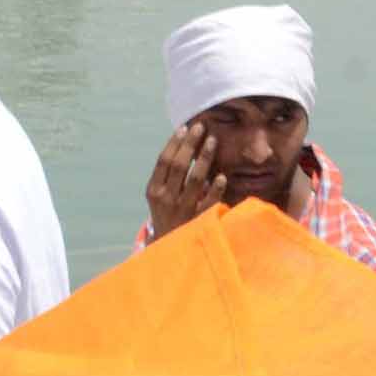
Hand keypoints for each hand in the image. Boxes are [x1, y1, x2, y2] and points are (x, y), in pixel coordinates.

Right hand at [144, 124, 225, 241]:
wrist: (167, 249)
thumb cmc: (167, 215)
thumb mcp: (160, 197)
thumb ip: (169, 176)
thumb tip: (184, 146)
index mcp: (153, 190)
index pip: (163, 161)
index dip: (174, 143)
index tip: (184, 128)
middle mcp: (166, 198)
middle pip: (179, 165)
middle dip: (190, 144)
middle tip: (201, 127)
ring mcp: (182, 209)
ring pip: (195, 179)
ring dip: (205, 158)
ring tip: (213, 141)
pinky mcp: (198, 220)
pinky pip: (208, 202)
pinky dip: (215, 189)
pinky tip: (222, 176)